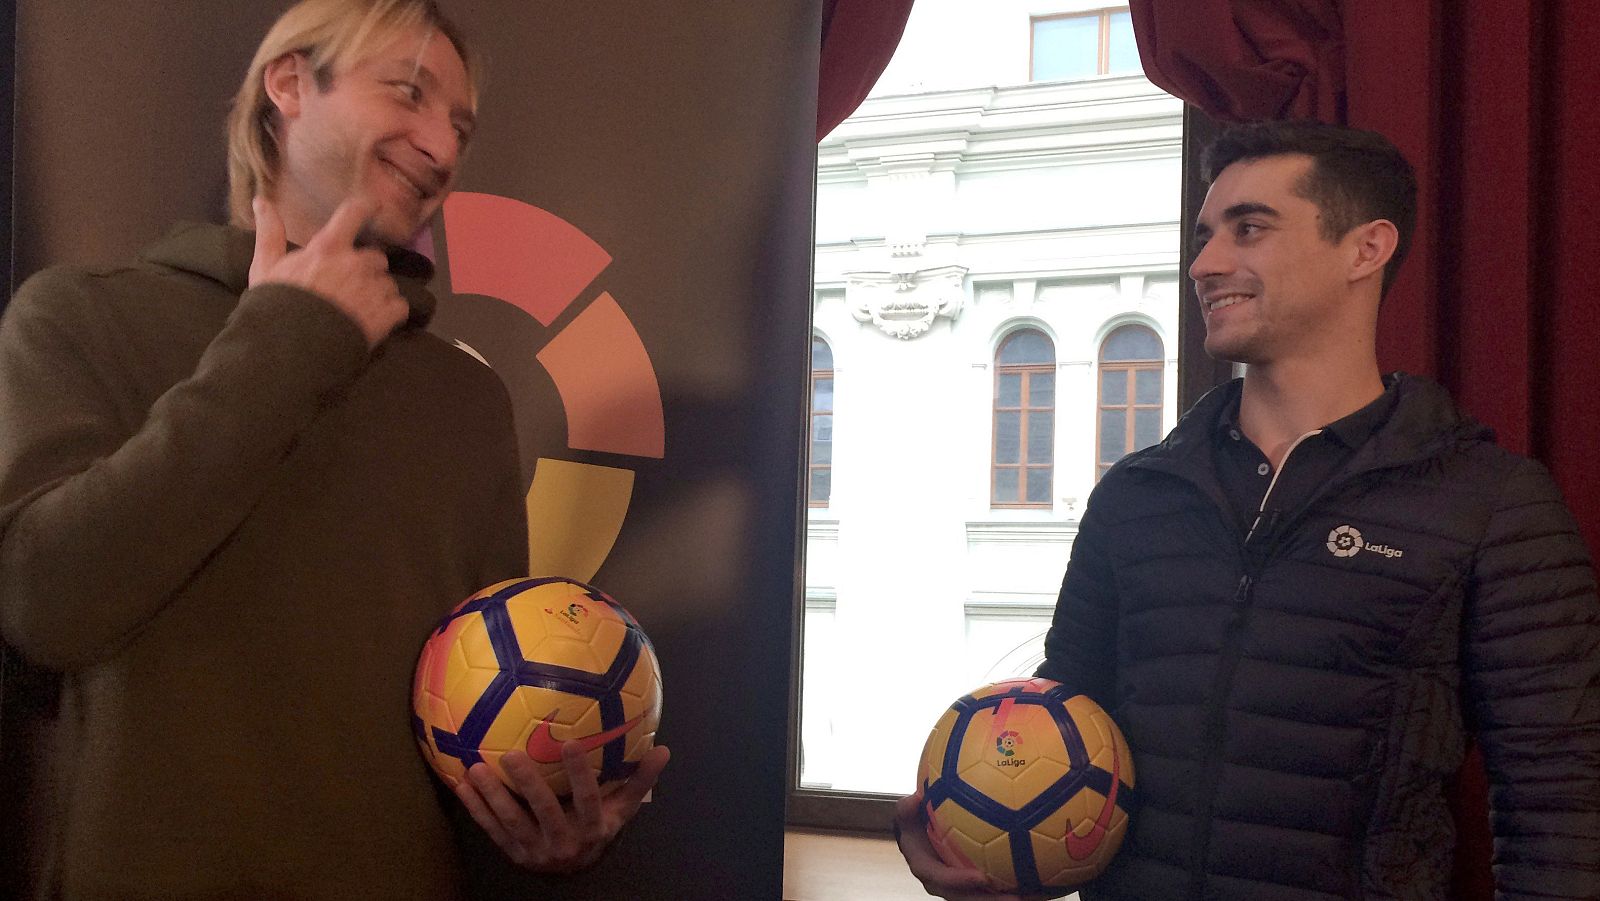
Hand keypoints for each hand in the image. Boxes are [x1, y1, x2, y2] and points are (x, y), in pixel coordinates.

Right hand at [249, 195, 407, 348]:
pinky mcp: (385, 316)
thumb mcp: (265, 267)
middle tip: (349, 287)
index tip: (374, 206)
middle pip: (375, 257)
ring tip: (357, 310)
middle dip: (366, 269)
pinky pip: (399, 307)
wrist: (290, 350)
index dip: (367, 207)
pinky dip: (391, 313)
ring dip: (377, 293)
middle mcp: (356, 264)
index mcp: (328, 248)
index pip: (354, 213)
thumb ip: (269, 232)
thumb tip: (260, 199)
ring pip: (388, 283)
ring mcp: (373, 290)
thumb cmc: (275, 306)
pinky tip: (374, 323)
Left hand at [456, 742, 670, 873]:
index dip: (579, 774)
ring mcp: (534, 851)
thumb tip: (664, 750)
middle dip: (528, 783)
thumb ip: (638, 781)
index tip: (570, 742)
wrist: (573, 872)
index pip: (587, 799)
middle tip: (513, 754)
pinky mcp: (512, 853)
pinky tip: (462, 785)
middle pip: (544, 811)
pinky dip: (476, 808)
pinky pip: (491, 830)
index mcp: (591, 829)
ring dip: (493, 796)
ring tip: (477, 769)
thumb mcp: (620, 810)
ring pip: (512, 821)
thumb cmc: (597, 828)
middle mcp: (563, 842)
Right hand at [895, 790, 1034, 899]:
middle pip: (967, 898)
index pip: (942, 879)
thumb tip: (914, 799)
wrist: (918, 836)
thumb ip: (906, 809)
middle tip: (1015, 898)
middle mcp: (943, 884)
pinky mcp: (973, 884)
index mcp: (926, 869)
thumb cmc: (913, 824)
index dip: (959, 881)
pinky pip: (992, 889)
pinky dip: (1014, 888)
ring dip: (1006, 900)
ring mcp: (959, 886)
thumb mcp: (905, 814)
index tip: (981, 877)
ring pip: (982, 898)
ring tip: (1034, 896)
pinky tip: (1039, 885)